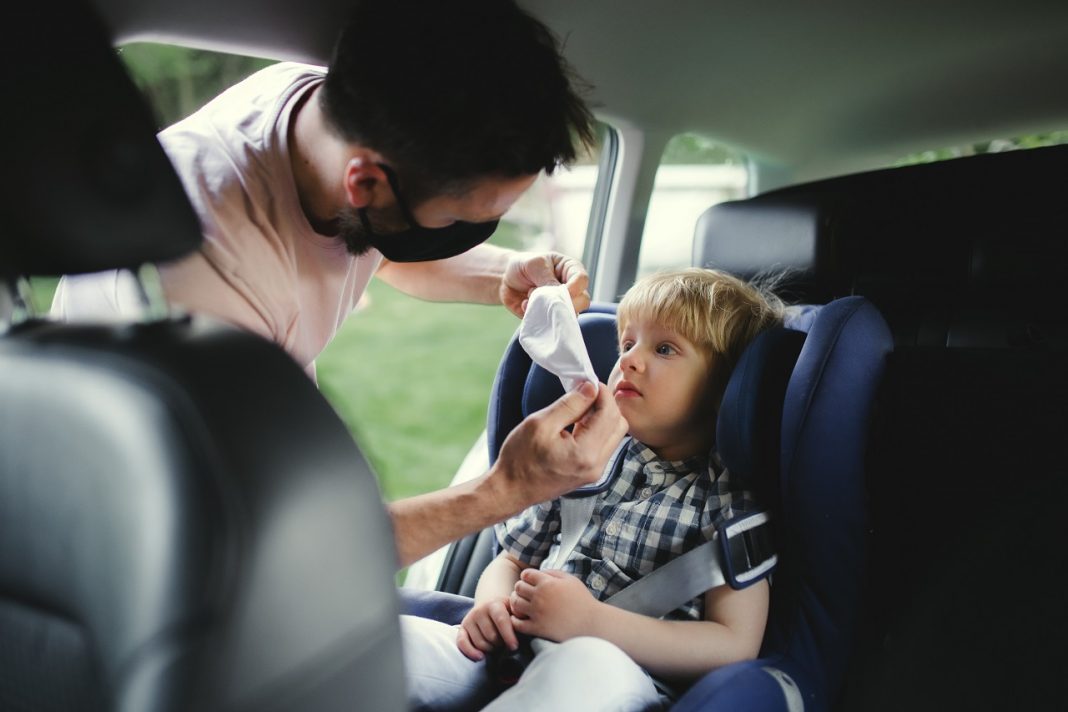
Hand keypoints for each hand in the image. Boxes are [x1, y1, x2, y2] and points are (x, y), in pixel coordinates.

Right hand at [457, 596, 519, 660]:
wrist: (490, 605)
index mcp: (494, 604)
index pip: (501, 621)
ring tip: (496, 644)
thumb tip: (521, 624)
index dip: (508, 635)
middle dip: (500, 643)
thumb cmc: (506, 612)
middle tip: (505, 642)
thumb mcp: (514, 609)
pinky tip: (480, 657)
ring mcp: (469, 619)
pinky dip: (471, 652)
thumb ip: (519, 616)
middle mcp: (479, 610)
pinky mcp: (462, 628)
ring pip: (480, 643)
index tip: (514, 647)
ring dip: (490, 649)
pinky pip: (462, 643)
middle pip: (491, 636)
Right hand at [496, 381, 626, 506]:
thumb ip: (569, 404)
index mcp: (585, 452)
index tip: (587, 382)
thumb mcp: (540, 423)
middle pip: (619, 424)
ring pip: (614, 434)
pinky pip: (604, 445)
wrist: (510, 490)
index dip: (601, 393)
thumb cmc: (520, 458)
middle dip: (605, 404)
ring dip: (602, 416)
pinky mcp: (590, 473)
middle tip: (584, 394)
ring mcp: (595, 471)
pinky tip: (578, 423)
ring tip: (579, 409)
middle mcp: (596, 464)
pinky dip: (597, 430)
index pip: (609, 413)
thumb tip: (591, 388)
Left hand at [500, 251, 589, 317]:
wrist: (505, 278)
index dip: (574, 288)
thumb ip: (547, 279)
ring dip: (547, 309)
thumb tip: (557, 297)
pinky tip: (525, 304)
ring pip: (567, 315)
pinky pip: (548, 323)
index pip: (582, 280)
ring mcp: (561, 305)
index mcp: (570, 270)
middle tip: (544, 297)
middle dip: (563, 302)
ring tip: (530, 297)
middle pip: (582, 301)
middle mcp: (570, 289)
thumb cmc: (524, 265)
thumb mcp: (535, 264)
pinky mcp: (549, 317)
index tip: (562, 292)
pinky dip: (535, 316)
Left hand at [509, 569, 599, 641]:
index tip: (530, 581)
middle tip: (525, 593)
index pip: (525, 574)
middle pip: (518, 588)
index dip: (527, 577)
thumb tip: (540, 572)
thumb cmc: (583, 601)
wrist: (591, 624)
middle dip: (521, 588)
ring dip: (517, 603)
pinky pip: (517, 623)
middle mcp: (540, 597)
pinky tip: (522, 618)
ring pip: (515, 604)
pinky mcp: (537, 629)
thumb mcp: (571, 580)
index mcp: (548, 583)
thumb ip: (553, 573)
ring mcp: (537, 613)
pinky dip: (516, 620)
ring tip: (523, 605)